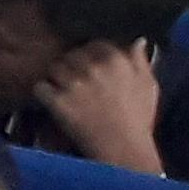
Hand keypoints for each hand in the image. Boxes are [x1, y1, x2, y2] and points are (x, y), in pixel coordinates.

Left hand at [38, 40, 167, 175]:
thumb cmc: (138, 118)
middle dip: (70, 66)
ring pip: (53, 68)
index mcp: (116, 60)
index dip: (90, 55)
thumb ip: (140, 61)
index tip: (89, 67)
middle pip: (70, 55)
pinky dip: (43, 93)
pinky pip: (40, 87)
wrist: (123, 149)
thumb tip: (137, 40)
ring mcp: (73, 84)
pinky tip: (51, 100)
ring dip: (55, 78)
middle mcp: (93, 67)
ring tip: (61, 90)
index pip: (93, 44)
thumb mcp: (148, 86)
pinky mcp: (57, 101)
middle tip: (73, 80)